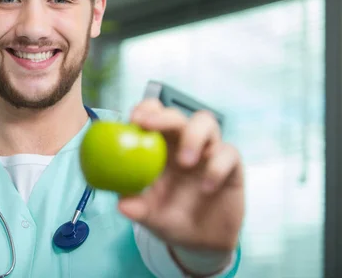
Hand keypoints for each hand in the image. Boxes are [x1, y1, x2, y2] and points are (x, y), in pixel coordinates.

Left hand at [118, 99, 244, 253]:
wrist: (202, 243)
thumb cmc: (169, 219)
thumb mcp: (150, 217)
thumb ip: (137, 209)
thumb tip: (122, 205)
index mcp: (159, 147)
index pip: (153, 115)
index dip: (145, 110)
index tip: (135, 119)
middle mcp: (183, 143)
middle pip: (177, 116)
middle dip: (164, 117)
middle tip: (149, 126)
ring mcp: (208, 152)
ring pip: (206, 123)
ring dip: (193, 136)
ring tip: (185, 161)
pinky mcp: (231, 166)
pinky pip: (229, 153)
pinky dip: (217, 167)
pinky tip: (206, 187)